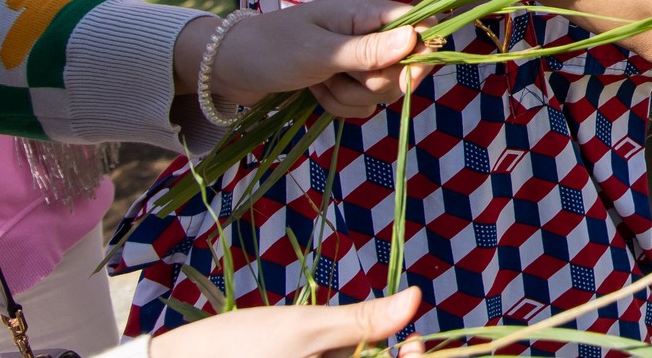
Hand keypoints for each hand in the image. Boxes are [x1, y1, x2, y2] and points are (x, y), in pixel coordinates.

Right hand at [145, 287, 425, 357]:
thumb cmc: (234, 350)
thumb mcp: (302, 328)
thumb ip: (360, 320)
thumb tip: (417, 299)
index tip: (411, 341)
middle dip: (379, 354)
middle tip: (393, 340)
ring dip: (353, 354)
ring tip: (339, 343)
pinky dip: (333, 356)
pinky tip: (323, 352)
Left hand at [195, 0, 426, 117]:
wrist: (229, 67)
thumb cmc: (271, 49)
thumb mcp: (320, 52)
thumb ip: (368, 51)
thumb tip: (416, 39)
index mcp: (367, 13)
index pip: (420, 25)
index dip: (423, 53)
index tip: (406, 78)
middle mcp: (369, 32)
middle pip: (405, 67)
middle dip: (373, 83)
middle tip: (338, 76)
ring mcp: (358, 58)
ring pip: (382, 90)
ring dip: (350, 96)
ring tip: (318, 83)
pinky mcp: (345, 80)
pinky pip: (362, 103)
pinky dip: (340, 105)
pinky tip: (315, 92)